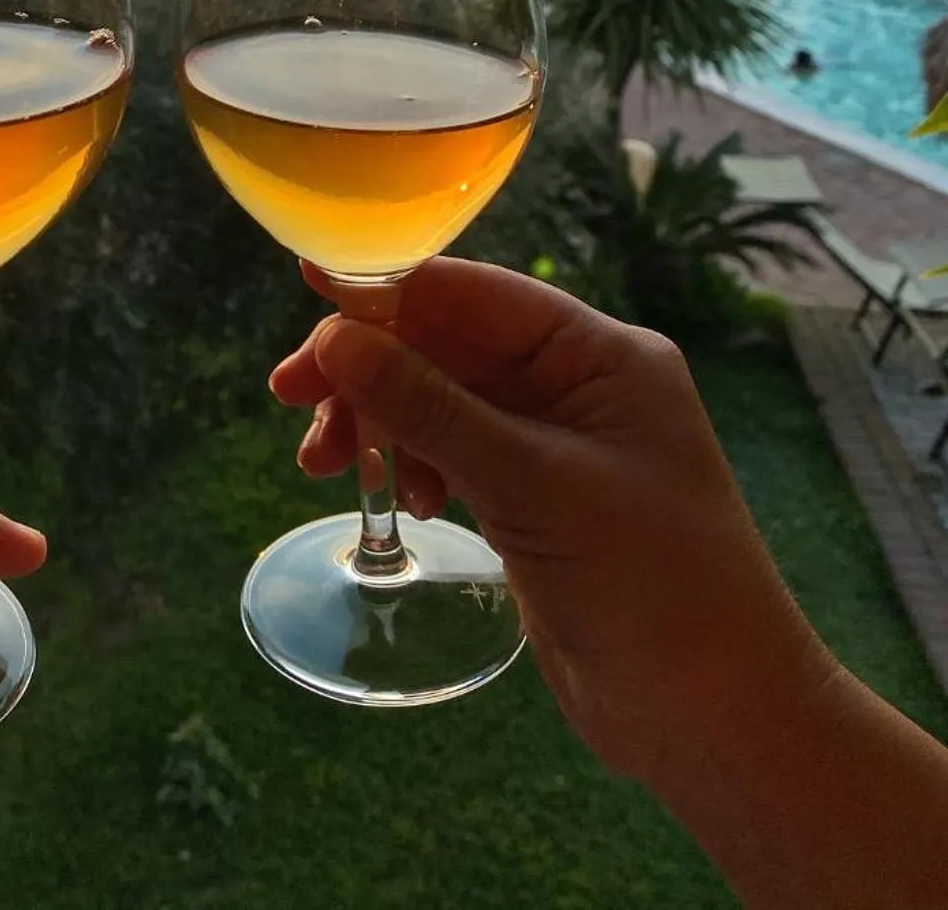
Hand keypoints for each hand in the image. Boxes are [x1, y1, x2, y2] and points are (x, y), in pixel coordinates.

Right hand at [270, 258, 832, 787]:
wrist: (716, 721)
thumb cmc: (651, 586)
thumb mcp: (534, 487)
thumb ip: (431, 410)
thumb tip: (336, 340)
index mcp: (601, 355)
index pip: (477, 295)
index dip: (389, 287)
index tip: (308, 289)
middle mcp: (578, 386)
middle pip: (449, 344)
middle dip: (371, 366)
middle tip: (291, 396)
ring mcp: (556, 445)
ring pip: (441, 401)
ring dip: (381, 420)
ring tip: (327, 464)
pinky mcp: (535, 500)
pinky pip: (453, 453)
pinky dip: (413, 464)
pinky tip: (402, 501)